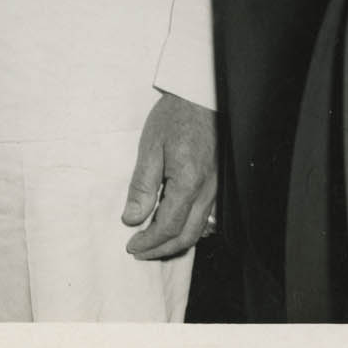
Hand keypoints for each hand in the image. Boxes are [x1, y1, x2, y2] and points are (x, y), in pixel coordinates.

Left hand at [121, 91, 216, 258]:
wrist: (200, 96)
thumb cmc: (175, 116)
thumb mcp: (150, 146)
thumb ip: (142, 185)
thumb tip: (132, 218)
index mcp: (188, 182)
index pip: (168, 227)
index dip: (148, 241)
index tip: (131, 245)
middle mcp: (207, 190)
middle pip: (186, 236)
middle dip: (161, 249)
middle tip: (139, 251)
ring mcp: (215, 188)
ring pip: (199, 230)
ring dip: (175, 243)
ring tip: (153, 244)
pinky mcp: (217, 183)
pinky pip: (205, 217)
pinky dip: (188, 230)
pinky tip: (174, 227)